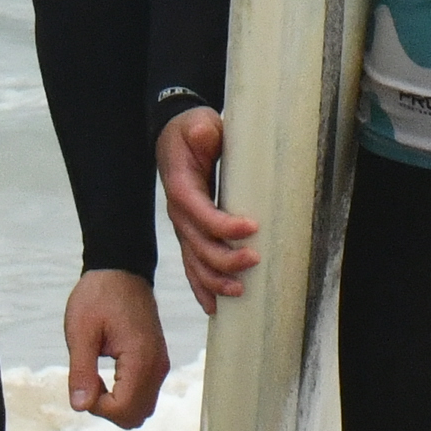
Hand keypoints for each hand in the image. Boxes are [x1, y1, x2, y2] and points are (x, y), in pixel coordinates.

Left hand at [61, 266, 170, 428]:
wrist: (121, 270)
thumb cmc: (99, 296)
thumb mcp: (80, 332)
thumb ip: (81, 371)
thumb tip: (80, 407)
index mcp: (140, 359)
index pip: (123, 410)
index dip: (97, 407)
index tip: (84, 382)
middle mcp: (157, 366)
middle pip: (136, 417)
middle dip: (107, 410)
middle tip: (88, 381)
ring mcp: (160, 365)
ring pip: (141, 409)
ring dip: (115, 403)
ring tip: (96, 376)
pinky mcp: (157, 362)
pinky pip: (144, 394)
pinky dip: (124, 394)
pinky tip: (107, 373)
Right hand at [157, 106, 253, 310]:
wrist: (175, 137)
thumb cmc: (191, 131)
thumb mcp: (196, 123)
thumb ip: (201, 130)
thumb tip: (205, 133)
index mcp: (181, 186)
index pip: (199, 211)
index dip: (222, 224)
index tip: (251, 227)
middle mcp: (179, 213)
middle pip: (198, 245)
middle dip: (225, 258)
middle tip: (255, 260)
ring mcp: (183, 227)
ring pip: (195, 262)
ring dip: (216, 279)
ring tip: (240, 290)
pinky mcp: (190, 234)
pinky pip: (192, 266)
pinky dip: (202, 286)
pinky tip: (214, 306)